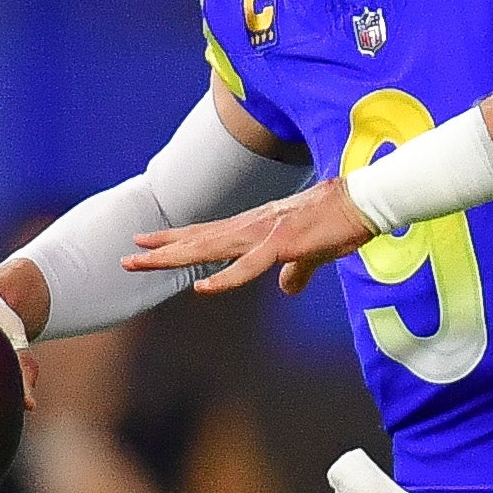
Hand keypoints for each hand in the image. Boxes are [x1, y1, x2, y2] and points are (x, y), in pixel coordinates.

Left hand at [127, 178, 377, 297]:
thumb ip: (297, 271)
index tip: (147, 244)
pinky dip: (224, 279)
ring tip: (141, 263)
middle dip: (161, 250)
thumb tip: (288, 288)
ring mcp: (264, 235)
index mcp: (257, 227)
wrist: (365, 202)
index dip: (177, 240)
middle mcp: (252, 227)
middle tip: (126, 259)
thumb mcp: (314, 253)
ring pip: (209, 249)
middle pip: (198, 240)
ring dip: (174, 257)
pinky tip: (203, 289)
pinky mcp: (282, 246)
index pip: (208, 235)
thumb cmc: (342, 223)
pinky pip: (248, 267)